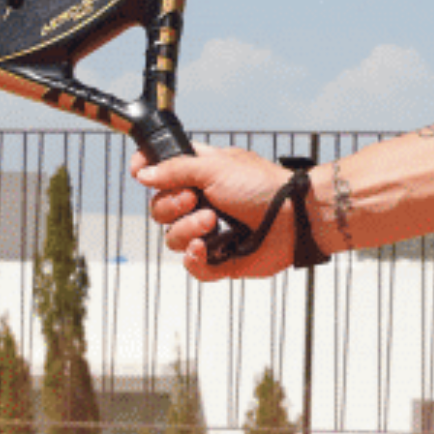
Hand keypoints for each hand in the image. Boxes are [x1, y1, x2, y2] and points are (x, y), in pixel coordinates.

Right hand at [131, 144, 302, 282]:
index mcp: (199, 175)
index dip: (147, 171)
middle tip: (193, 200)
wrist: (294, 216)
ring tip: (212, 222)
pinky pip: (192, 267)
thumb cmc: (261, 186)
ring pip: (172, 239)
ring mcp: (209, 232)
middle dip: (171, 206)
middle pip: (159, 210)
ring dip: (187, 230)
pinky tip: (204, 248)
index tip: (139, 172)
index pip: (162, 172)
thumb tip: (143, 173)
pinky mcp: (220, 259)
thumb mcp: (215, 167)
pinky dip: (194, 259)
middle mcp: (200, 203)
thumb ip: (176, 169)